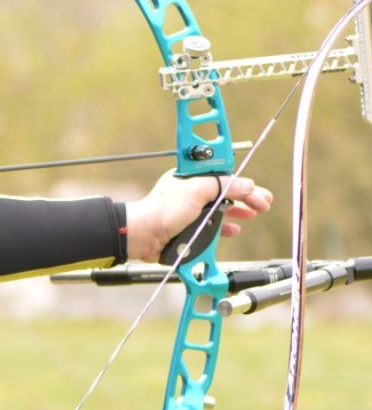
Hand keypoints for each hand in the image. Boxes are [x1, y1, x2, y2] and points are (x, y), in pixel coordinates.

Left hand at [125, 169, 272, 262]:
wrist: (144, 236)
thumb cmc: (163, 211)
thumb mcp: (196, 191)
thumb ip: (222, 185)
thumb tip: (246, 184)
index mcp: (191, 177)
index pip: (223, 174)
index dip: (242, 180)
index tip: (257, 189)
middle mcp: (192, 191)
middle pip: (225, 191)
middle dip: (246, 196)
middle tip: (264, 204)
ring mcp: (190, 209)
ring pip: (221, 208)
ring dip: (239, 211)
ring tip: (253, 214)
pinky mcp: (189, 226)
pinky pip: (213, 224)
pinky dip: (225, 226)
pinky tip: (234, 229)